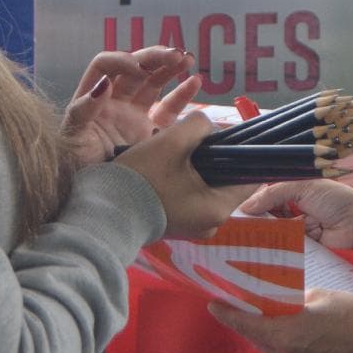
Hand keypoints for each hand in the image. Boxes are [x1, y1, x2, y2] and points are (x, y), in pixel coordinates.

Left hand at [62, 48, 197, 163]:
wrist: (94, 197)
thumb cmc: (75, 166)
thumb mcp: (73, 137)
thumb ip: (84, 109)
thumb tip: (104, 84)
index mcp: (93, 97)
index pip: (105, 65)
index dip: (121, 60)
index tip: (138, 69)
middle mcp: (114, 101)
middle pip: (134, 67)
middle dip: (154, 57)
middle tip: (175, 54)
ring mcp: (134, 115)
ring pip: (153, 82)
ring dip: (170, 67)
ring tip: (187, 59)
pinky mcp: (151, 132)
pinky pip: (169, 108)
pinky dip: (183, 94)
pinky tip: (195, 81)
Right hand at [114, 113, 254, 236]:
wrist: (102, 212)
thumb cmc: (141, 178)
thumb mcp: (171, 141)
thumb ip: (200, 126)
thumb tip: (209, 128)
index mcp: (218, 208)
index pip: (250, 178)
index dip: (243, 152)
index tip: (228, 135)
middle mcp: (211, 223)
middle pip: (225, 180)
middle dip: (213, 157)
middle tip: (193, 139)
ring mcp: (193, 227)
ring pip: (205, 186)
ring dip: (195, 167)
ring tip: (175, 150)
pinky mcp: (176, 224)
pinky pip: (190, 197)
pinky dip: (183, 180)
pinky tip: (165, 167)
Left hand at [209, 290, 352, 352]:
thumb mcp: (320, 296)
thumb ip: (293, 300)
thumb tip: (280, 301)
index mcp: (289, 334)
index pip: (249, 324)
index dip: (229, 314)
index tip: (212, 304)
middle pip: (257, 337)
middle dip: (246, 321)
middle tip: (236, 302)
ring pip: (270, 347)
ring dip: (263, 332)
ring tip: (258, 312)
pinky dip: (280, 342)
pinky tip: (283, 327)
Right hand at [238, 180, 352, 258]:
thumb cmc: (337, 200)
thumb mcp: (304, 186)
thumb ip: (274, 193)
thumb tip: (246, 206)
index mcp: (294, 192)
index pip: (266, 198)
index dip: (252, 204)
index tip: (234, 212)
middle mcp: (294, 212)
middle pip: (267, 218)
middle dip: (253, 222)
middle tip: (233, 229)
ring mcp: (298, 232)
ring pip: (273, 235)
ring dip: (262, 237)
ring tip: (241, 241)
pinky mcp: (303, 250)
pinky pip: (284, 250)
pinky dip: (275, 251)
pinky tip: (260, 253)